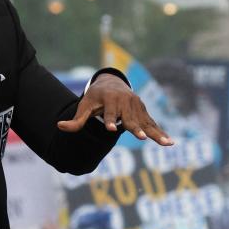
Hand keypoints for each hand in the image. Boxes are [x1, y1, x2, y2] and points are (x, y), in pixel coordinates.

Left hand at [57, 75, 173, 145]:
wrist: (113, 84)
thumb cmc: (96, 98)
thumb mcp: (85, 106)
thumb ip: (75, 120)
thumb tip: (59, 126)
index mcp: (110, 100)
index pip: (109, 113)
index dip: (109, 120)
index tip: (110, 129)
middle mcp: (125, 103)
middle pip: (130, 119)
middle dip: (135, 128)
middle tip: (139, 138)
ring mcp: (136, 107)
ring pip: (145, 123)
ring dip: (155, 133)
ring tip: (166, 143)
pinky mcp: (143, 113)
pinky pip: (152, 124)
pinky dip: (160, 133)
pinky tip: (170, 142)